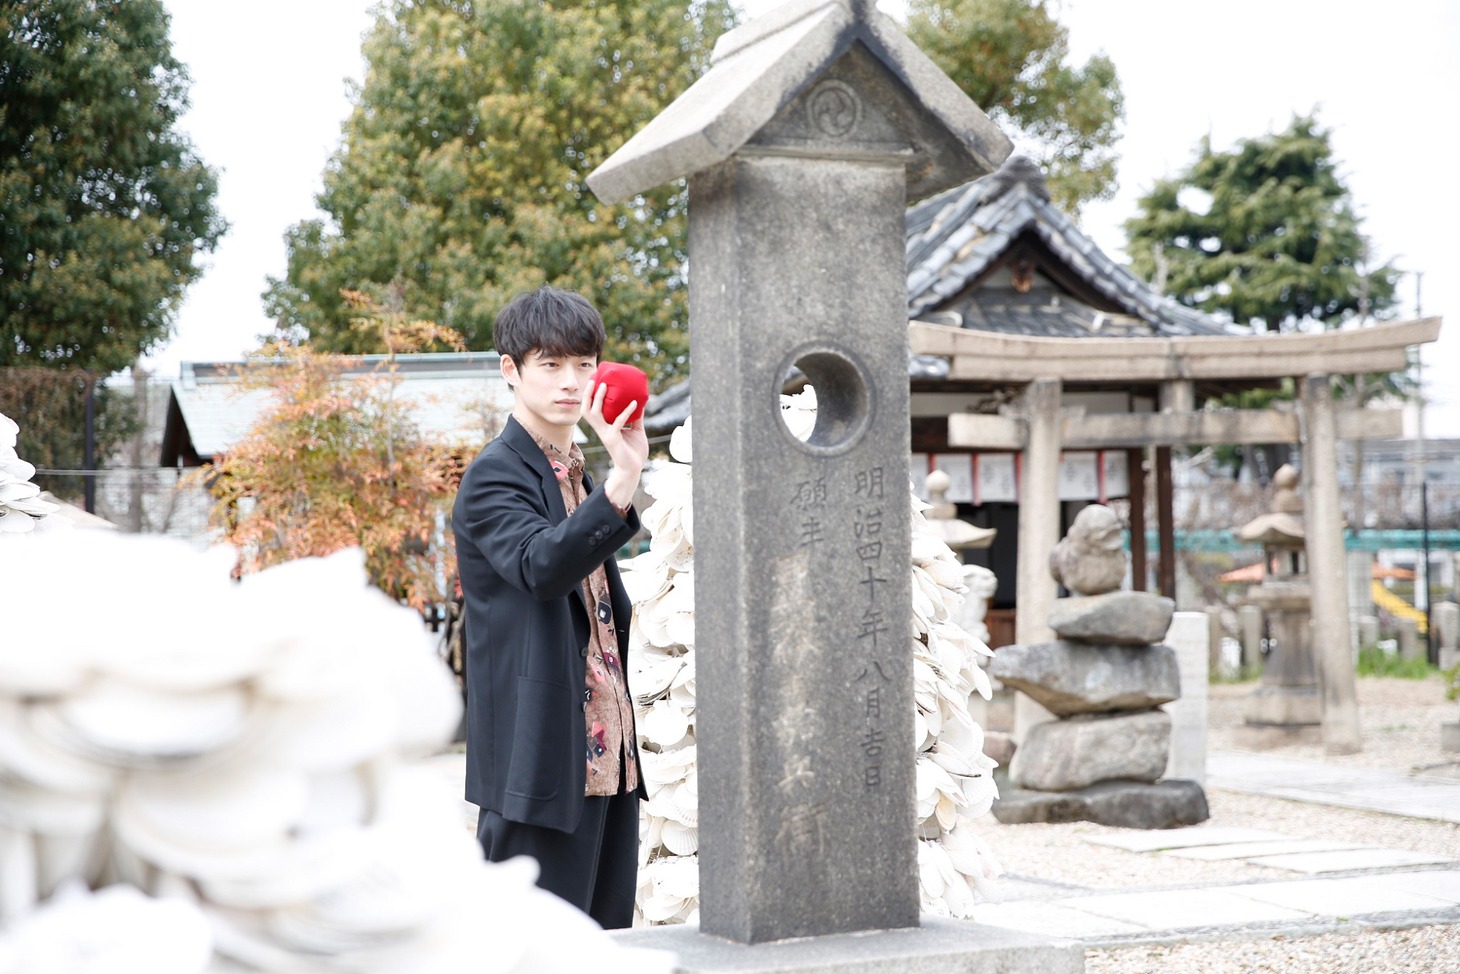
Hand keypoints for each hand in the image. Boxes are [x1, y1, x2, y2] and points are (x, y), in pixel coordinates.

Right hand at [582, 379, 646, 511]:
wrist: (634, 469)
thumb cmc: (633, 451)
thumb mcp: (636, 430)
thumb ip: (635, 417)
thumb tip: (640, 401)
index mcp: (604, 427)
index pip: (592, 409)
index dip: (590, 396)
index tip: (594, 381)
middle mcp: (601, 429)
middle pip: (587, 409)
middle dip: (588, 395)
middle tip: (595, 380)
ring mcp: (606, 434)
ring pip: (595, 414)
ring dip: (599, 399)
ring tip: (605, 385)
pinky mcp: (613, 440)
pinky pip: (618, 422)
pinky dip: (626, 411)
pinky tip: (635, 403)